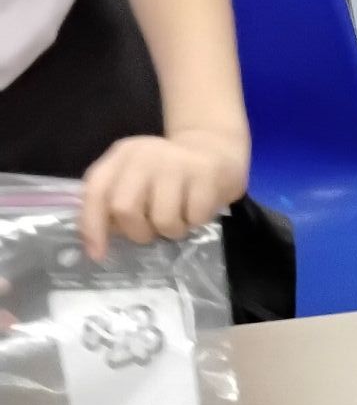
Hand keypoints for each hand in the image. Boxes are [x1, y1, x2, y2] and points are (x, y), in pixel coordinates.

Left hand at [79, 128, 249, 260]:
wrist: (216, 150)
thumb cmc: (172, 176)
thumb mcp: (138, 180)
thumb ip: (116, 202)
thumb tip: (100, 240)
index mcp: (122, 157)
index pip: (96, 191)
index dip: (92, 225)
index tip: (98, 254)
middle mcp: (144, 156)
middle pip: (124, 208)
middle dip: (138, 232)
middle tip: (153, 231)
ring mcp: (175, 163)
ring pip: (162, 220)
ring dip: (172, 232)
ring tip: (180, 219)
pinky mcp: (205, 174)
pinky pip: (194, 218)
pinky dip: (196, 222)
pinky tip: (198, 209)